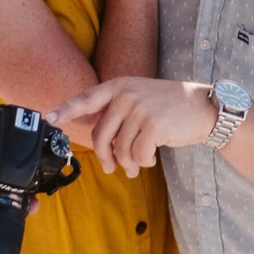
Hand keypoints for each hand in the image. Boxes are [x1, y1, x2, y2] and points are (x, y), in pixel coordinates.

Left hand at [49, 78, 215, 176]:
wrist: (204, 108)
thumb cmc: (170, 108)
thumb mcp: (140, 98)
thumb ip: (114, 110)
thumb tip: (87, 126)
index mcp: (120, 86)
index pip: (86, 98)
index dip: (66, 109)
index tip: (49, 118)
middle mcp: (127, 94)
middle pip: (100, 135)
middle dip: (105, 157)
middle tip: (111, 168)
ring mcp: (140, 108)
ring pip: (120, 149)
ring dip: (128, 163)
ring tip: (139, 165)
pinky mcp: (154, 125)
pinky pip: (137, 154)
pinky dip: (143, 162)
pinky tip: (152, 159)